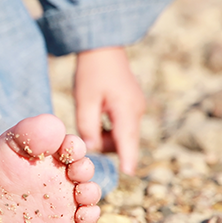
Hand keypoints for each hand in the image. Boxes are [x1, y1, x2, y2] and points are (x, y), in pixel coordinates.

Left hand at [73, 46, 145, 174]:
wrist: (103, 48)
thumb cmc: (91, 72)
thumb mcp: (84, 98)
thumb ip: (87, 125)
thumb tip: (91, 148)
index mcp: (126, 109)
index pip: (127, 140)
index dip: (127, 158)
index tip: (128, 174)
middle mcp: (136, 111)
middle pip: (124, 141)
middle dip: (105, 145)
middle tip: (85, 131)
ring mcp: (136, 109)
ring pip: (122, 135)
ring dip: (105, 136)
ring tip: (89, 117)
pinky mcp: (132, 106)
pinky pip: (122, 126)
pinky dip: (109, 128)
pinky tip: (96, 115)